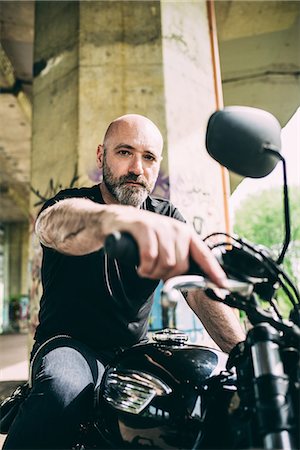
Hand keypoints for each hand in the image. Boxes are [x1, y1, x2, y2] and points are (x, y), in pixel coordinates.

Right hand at [107, 207, 226, 286]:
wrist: (116, 221)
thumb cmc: (142, 237)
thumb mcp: (164, 245)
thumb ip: (178, 260)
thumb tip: (190, 281)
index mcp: (185, 233)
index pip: (204, 255)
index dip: (214, 272)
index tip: (222, 285)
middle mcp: (176, 228)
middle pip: (181, 265)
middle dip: (166, 276)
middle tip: (153, 273)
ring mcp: (160, 227)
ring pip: (166, 263)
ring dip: (153, 273)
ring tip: (145, 269)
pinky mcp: (144, 227)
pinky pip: (150, 257)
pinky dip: (144, 267)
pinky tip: (140, 266)